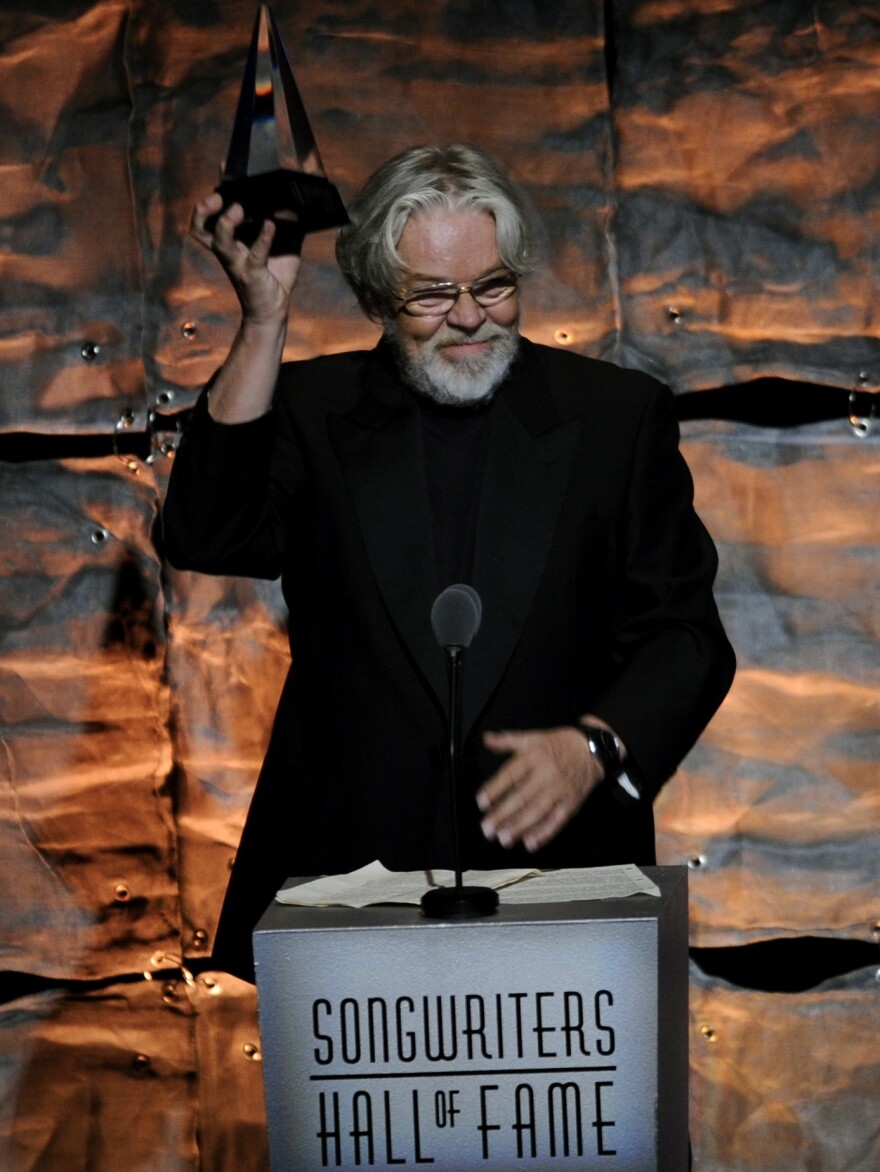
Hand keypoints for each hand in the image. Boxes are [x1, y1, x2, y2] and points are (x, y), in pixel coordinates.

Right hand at [190, 192, 300, 325]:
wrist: (273, 310)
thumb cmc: (274, 276)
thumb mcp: (284, 244)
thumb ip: (289, 223)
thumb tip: (302, 202)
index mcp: (229, 240)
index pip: (211, 215)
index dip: (212, 192)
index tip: (223, 167)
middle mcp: (228, 250)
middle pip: (200, 227)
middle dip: (203, 209)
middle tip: (218, 196)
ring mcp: (237, 262)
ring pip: (219, 241)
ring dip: (225, 223)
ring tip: (237, 208)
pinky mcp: (252, 274)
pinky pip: (255, 254)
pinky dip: (262, 238)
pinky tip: (271, 226)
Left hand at [476, 727, 603, 852]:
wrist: (591, 750)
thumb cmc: (559, 744)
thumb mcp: (533, 737)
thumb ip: (507, 740)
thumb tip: (487, 739)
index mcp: (535, 756)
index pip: (511, 774)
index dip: (495, 789)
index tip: (481, 802)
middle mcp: (547, 774)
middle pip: (522, 797)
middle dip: (502, 814)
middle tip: (487, 827)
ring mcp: (560, 790)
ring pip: (538, 811)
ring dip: (519, 826)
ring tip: (504, 838)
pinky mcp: (571, 803)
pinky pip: (557, 820)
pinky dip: (544, 833)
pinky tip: (530, 842)